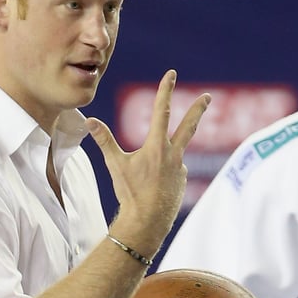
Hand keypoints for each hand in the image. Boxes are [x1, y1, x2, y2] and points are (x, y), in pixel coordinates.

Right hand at [86, 70, 209, 255]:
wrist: (147, 223)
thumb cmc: (130, 194)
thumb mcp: (116, 165)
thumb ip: (104, 140)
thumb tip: (89, 121)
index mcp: (157, 146)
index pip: (162, 111)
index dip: (165, 91)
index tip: (171, 74)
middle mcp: (173, 155)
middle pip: (189, 126)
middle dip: (198, 109)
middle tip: (208, 96)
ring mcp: (181, 169)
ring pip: (173, 155)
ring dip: (162, 161)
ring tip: (147, 179)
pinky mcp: (182, 182)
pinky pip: (172, 172)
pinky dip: (162, 176)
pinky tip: (152, 191)